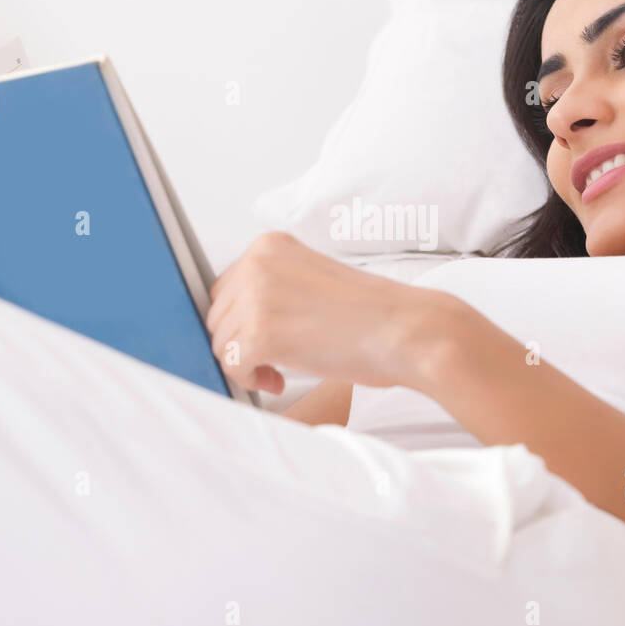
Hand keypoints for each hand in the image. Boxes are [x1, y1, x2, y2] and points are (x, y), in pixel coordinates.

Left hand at [205, 232, 458, 394]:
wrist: (406, 330)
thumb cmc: (371, 315)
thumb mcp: (310, 282)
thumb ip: (272, 290)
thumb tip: (233, 321)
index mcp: (269, 245)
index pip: (226, 287)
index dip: (243, 319)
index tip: (267, 336)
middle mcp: (257, 263)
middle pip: (217, 314)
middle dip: (241, 341)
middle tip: (275, 359)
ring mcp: (256, 296)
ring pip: (220, 341)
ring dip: (247, 362)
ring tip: (281, 370)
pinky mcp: (260, 332)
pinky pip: (231, 365)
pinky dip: (250, 379)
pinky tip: (280, 380)